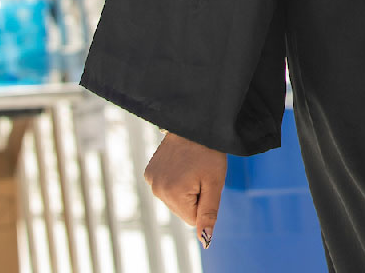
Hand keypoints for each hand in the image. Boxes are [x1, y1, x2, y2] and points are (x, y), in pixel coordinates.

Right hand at [144, 132, 227, 246]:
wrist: (196, 124)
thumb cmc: (209, 153)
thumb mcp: (214, 183)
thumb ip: (208, 213)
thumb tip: (205, 240)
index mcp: (172, 193)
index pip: (192, 218)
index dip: (204, 203)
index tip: (205, 182)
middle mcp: (156, 188)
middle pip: (181, 210)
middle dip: (194, 197)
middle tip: (199, 173)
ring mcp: (151, 180)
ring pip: (174, 200)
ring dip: (185, 189)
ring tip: (191, 168)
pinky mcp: (149, 173)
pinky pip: (167, 189)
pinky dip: (176, 181)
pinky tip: (181, 165)